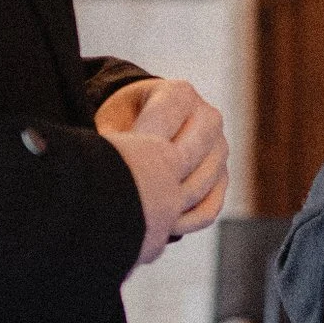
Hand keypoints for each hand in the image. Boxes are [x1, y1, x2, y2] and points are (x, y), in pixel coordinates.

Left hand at [98, 78, 228, 262]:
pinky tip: (160, 228)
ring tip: (141, 216)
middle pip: (191, 154)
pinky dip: (186, 222)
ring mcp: (220, 149)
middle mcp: (208, 117)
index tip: (117, 164)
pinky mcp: (222, 177)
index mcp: (180, 93)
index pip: (164, 121)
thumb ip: (111, 138)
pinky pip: (209, 207)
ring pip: (201, 185)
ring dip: (171, 205)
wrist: (144, 123)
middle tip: (132, 197)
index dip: (138, 145)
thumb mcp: (112, 118)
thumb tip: (101, 167)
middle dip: (158, 178)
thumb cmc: (123, 120)